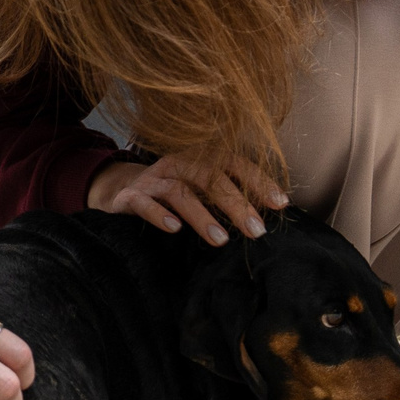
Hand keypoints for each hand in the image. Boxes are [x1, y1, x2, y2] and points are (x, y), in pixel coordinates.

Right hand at [86, 151, 289, 243]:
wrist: (120, 190)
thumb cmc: (171, 192)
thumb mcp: (200, 188)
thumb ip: (228, 194)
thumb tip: (269, 211)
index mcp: (198, 158)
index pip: (233, 163)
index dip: (258, 181)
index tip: (280, 203)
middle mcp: (176, 164)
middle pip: (209, 178)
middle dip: (236, 204)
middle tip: (257, 231)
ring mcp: (152, 179)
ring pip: (179, 192)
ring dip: (202, 216)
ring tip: (221, 240)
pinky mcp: (129, 196)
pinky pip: (144, 203)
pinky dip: (159, 214)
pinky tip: (174, 229)